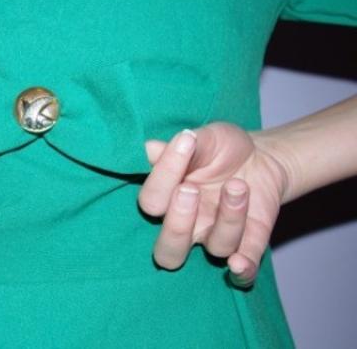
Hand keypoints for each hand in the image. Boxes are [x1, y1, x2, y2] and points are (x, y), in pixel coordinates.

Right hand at [138, 122, 288, 286]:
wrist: (261, 156)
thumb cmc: (220, 148)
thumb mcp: (203, 138)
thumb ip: (180, 145)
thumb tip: (150, 149)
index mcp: (167, 199)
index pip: (151, 201)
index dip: (164, 174)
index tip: (187, 142)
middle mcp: (188, 225)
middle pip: (167, 252)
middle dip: (177, 223)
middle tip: (190, 190)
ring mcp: (217, 237)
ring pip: (215, 248)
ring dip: (229, 218)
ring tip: (239, 185)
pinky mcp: (249, 244)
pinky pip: (244, 273)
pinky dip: (242, 271)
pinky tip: (238, 263)